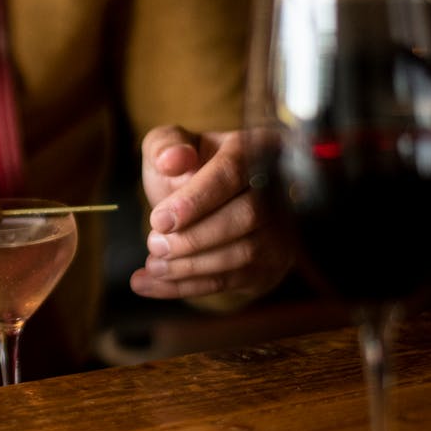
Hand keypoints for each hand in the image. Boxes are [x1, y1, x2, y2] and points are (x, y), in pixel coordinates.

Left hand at [129, 125, 290, 302]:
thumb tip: (173, 159)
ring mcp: (281, 228)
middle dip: (195, 237)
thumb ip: (165, 144)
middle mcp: (278, 187)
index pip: (232, 172)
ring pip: (243, 254)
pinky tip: (148, 283)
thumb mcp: (168, 146)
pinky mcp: (270, 264)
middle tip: (155, 244)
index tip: (160, 219)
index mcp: (255, 147)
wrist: (200, 204)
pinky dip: (185, 286)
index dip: (195, 199)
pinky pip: (231, 280)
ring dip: (190, 266)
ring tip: (152, 264)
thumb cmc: (186, 168)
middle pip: (247, 216)